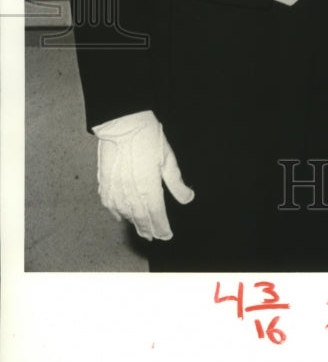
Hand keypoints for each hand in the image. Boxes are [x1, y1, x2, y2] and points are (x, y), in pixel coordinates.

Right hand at [92, 110, 194, 240]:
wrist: (121, 124)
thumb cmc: (147, 137)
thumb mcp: (167, 158)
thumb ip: (176, 182)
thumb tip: (188, 198)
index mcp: (148, 188)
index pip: (157, 215)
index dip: (162, 228)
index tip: (167, 235)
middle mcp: (130, 193)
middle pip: (140, 218)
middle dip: (149, 229)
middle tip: (155, 237)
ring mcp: (115, 190)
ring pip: (125, 214)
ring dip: (135, 223)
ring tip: (142, 229)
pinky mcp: (104, 184)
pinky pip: (111, 205)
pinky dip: (118, 213)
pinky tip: (122, 215)